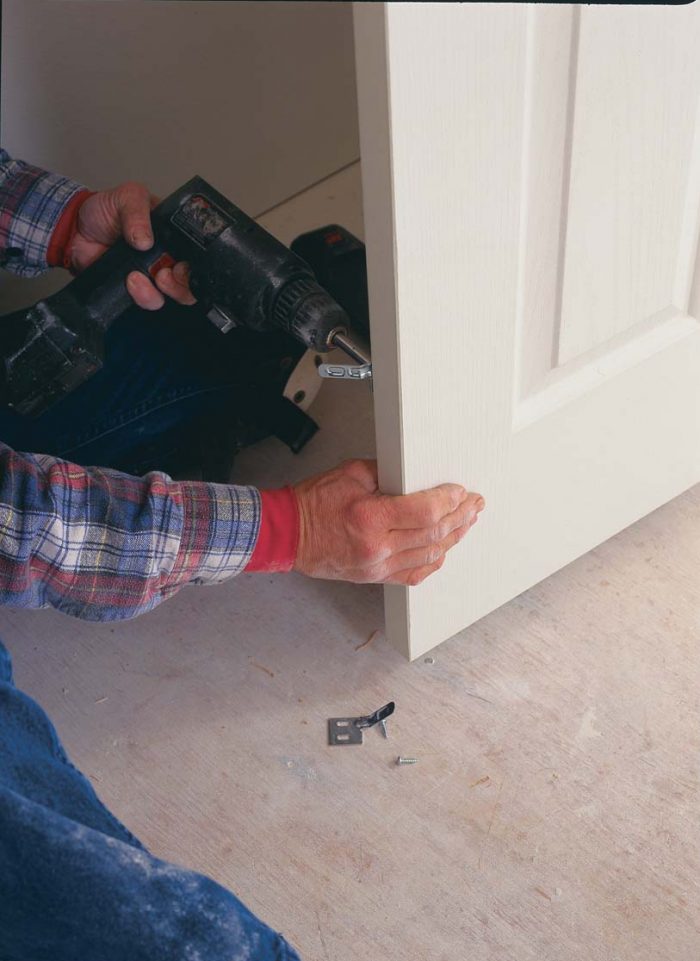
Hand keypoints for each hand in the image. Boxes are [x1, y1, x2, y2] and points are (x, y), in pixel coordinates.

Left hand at [68, 182, 195, 309]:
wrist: (73, 230)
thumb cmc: (104, 210)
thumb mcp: (126, 196)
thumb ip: (137, 212)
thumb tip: (145, 240)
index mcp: (172, 235)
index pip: (196, 253)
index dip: (196, 263)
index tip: (182, 263)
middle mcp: (167, 257)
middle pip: (189, 282)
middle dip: (182, 284)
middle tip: (164, 274)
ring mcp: (151, 276)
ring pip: (170, 296)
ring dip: (157, 291)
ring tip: (137, 277)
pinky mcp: (135, 290)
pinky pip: (147, 301)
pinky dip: (142, 296)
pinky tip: (129, 282)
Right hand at [293, 459, 484, 585]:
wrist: (289, 534)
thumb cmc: (314, 503)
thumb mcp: (351, 473)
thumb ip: (389, 473)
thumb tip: (418, 476)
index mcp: (370, 517)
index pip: (425, 512)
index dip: (449, 501)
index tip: (460, 492)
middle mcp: (377, 547)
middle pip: (434, 535)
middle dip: (460, 517)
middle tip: (474, 506)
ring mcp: (377, 566)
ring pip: (430, 556)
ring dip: (453, 538)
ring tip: (467, 524)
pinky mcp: (375, 576)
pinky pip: (415, 574)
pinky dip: (434, 561)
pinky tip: (445, 549)